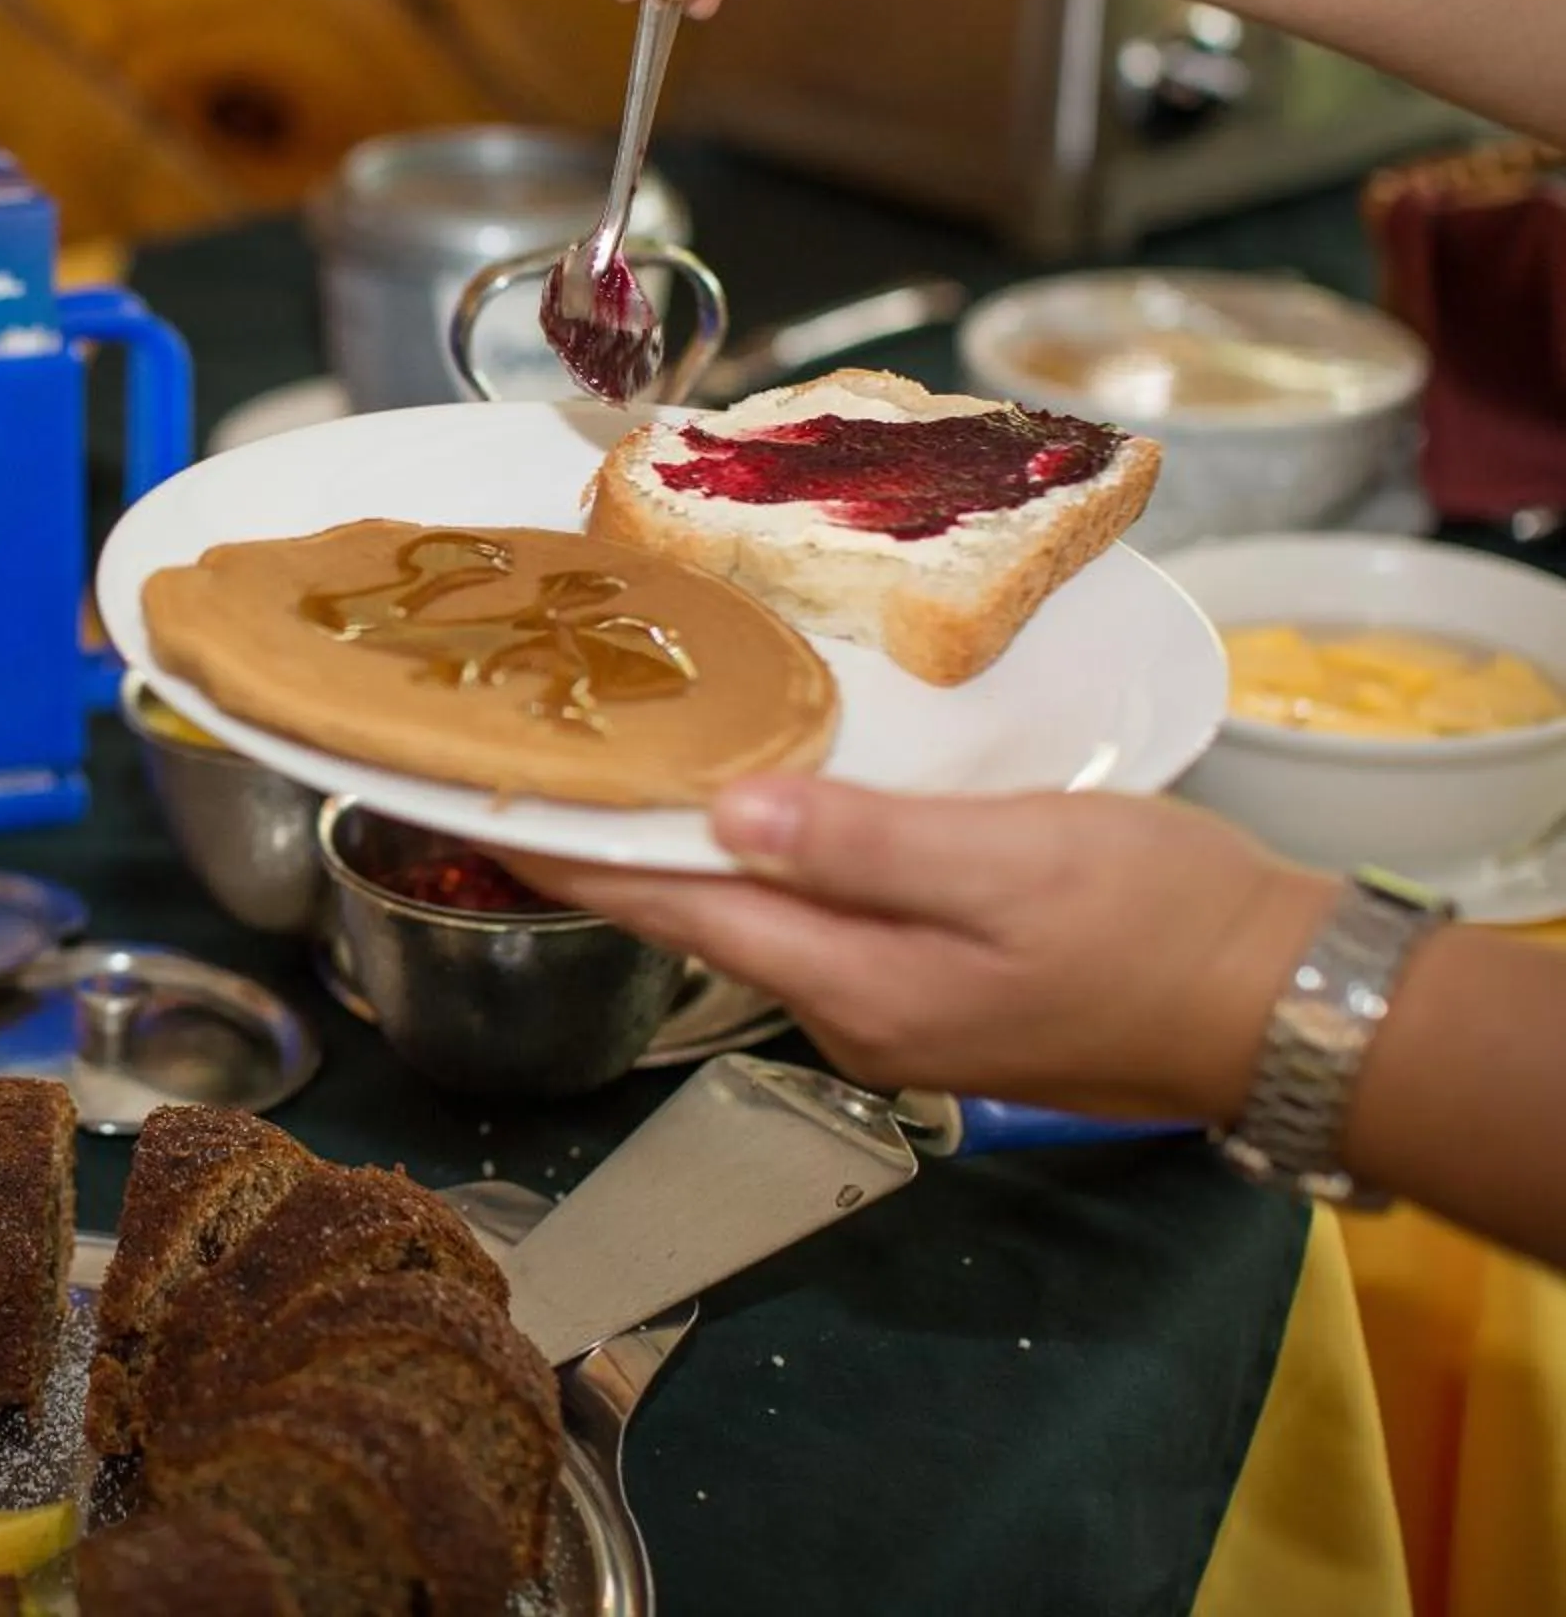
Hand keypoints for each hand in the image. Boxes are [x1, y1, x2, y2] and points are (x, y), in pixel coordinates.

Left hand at [498, 776, 1336, 1122]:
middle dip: (613, 847)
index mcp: (852, 983)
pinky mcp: (934, 988)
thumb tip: (728, 812)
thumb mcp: (1013, 859)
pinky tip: (752, 809)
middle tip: (538, 762)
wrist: (1287, 1004)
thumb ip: (862, 841)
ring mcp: (890, 1008)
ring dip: (685, 851)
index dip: (575, 855)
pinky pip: (814, 920)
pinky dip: (762, 863)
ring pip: (754, 918)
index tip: (486, 804)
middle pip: (699, 918)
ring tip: (620, 769)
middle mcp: (848, 1011)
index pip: (674, 910)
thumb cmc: (1165, 925)